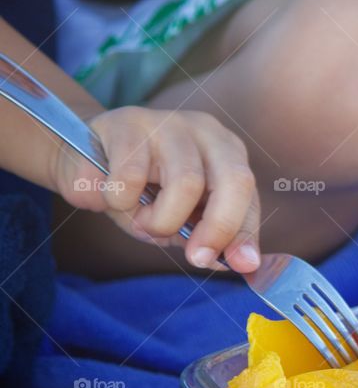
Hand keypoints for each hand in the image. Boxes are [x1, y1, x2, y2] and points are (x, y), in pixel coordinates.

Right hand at [51, 107, 260, 271]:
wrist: (79, 158)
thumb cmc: (139, 190)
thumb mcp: (180, 217)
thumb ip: (212, 238)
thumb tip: (244, 264)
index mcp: (227, 151)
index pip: (248, 193)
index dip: (245, 232)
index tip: (242, 265)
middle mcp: (206, 131)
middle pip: (233, 180)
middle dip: (219, 228)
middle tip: (197, 257)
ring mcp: (168, 122)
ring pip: (185, 183)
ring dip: (159, 220)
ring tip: (140, 219)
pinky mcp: (127, 123)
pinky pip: (130, 179)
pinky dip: (120, 202)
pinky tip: (111, 195)